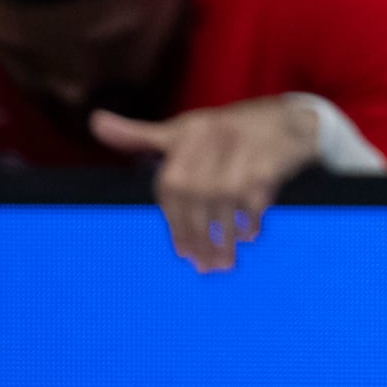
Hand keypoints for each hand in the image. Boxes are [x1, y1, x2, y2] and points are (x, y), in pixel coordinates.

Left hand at [92, 97, 321, 271]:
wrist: (292, 119)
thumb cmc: (229, 130)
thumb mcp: (184, 129)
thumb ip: (140, 135)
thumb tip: (94, 121)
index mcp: (190, 131)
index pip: (170, 186)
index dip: (175, 223)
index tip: (183, 253)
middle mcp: (214, 136)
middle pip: (196, 198)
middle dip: (199, 237)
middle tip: (204, 267)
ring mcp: (244, 148)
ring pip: (224, 203)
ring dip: (224, 239)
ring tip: (223, 263)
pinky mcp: (271, 160)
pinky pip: (255, 200)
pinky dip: (250, 222)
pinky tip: (248, 237)